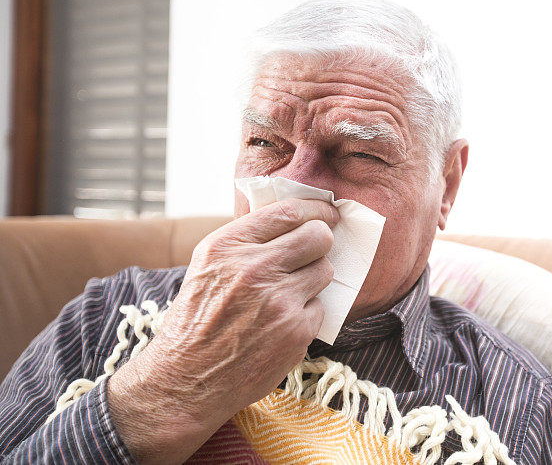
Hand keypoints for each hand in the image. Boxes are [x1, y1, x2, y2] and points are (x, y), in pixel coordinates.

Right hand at [107, 198, 338, 463]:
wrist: (186, 380)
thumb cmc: (197, 321)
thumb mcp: (208, 266)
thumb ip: (246, 241)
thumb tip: (294, 219)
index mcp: (228, 246)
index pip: (289, 211)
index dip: (316, 209)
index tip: (327, 213)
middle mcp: (254, 268)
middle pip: (318, 236)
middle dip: (321, 242)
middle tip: (314, 252)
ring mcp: (279, 300)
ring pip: (324, 270)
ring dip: (312, 279)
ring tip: (286, 295)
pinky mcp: (297, 329)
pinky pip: (320, 306)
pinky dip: (306, 314)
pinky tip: (281, 324)